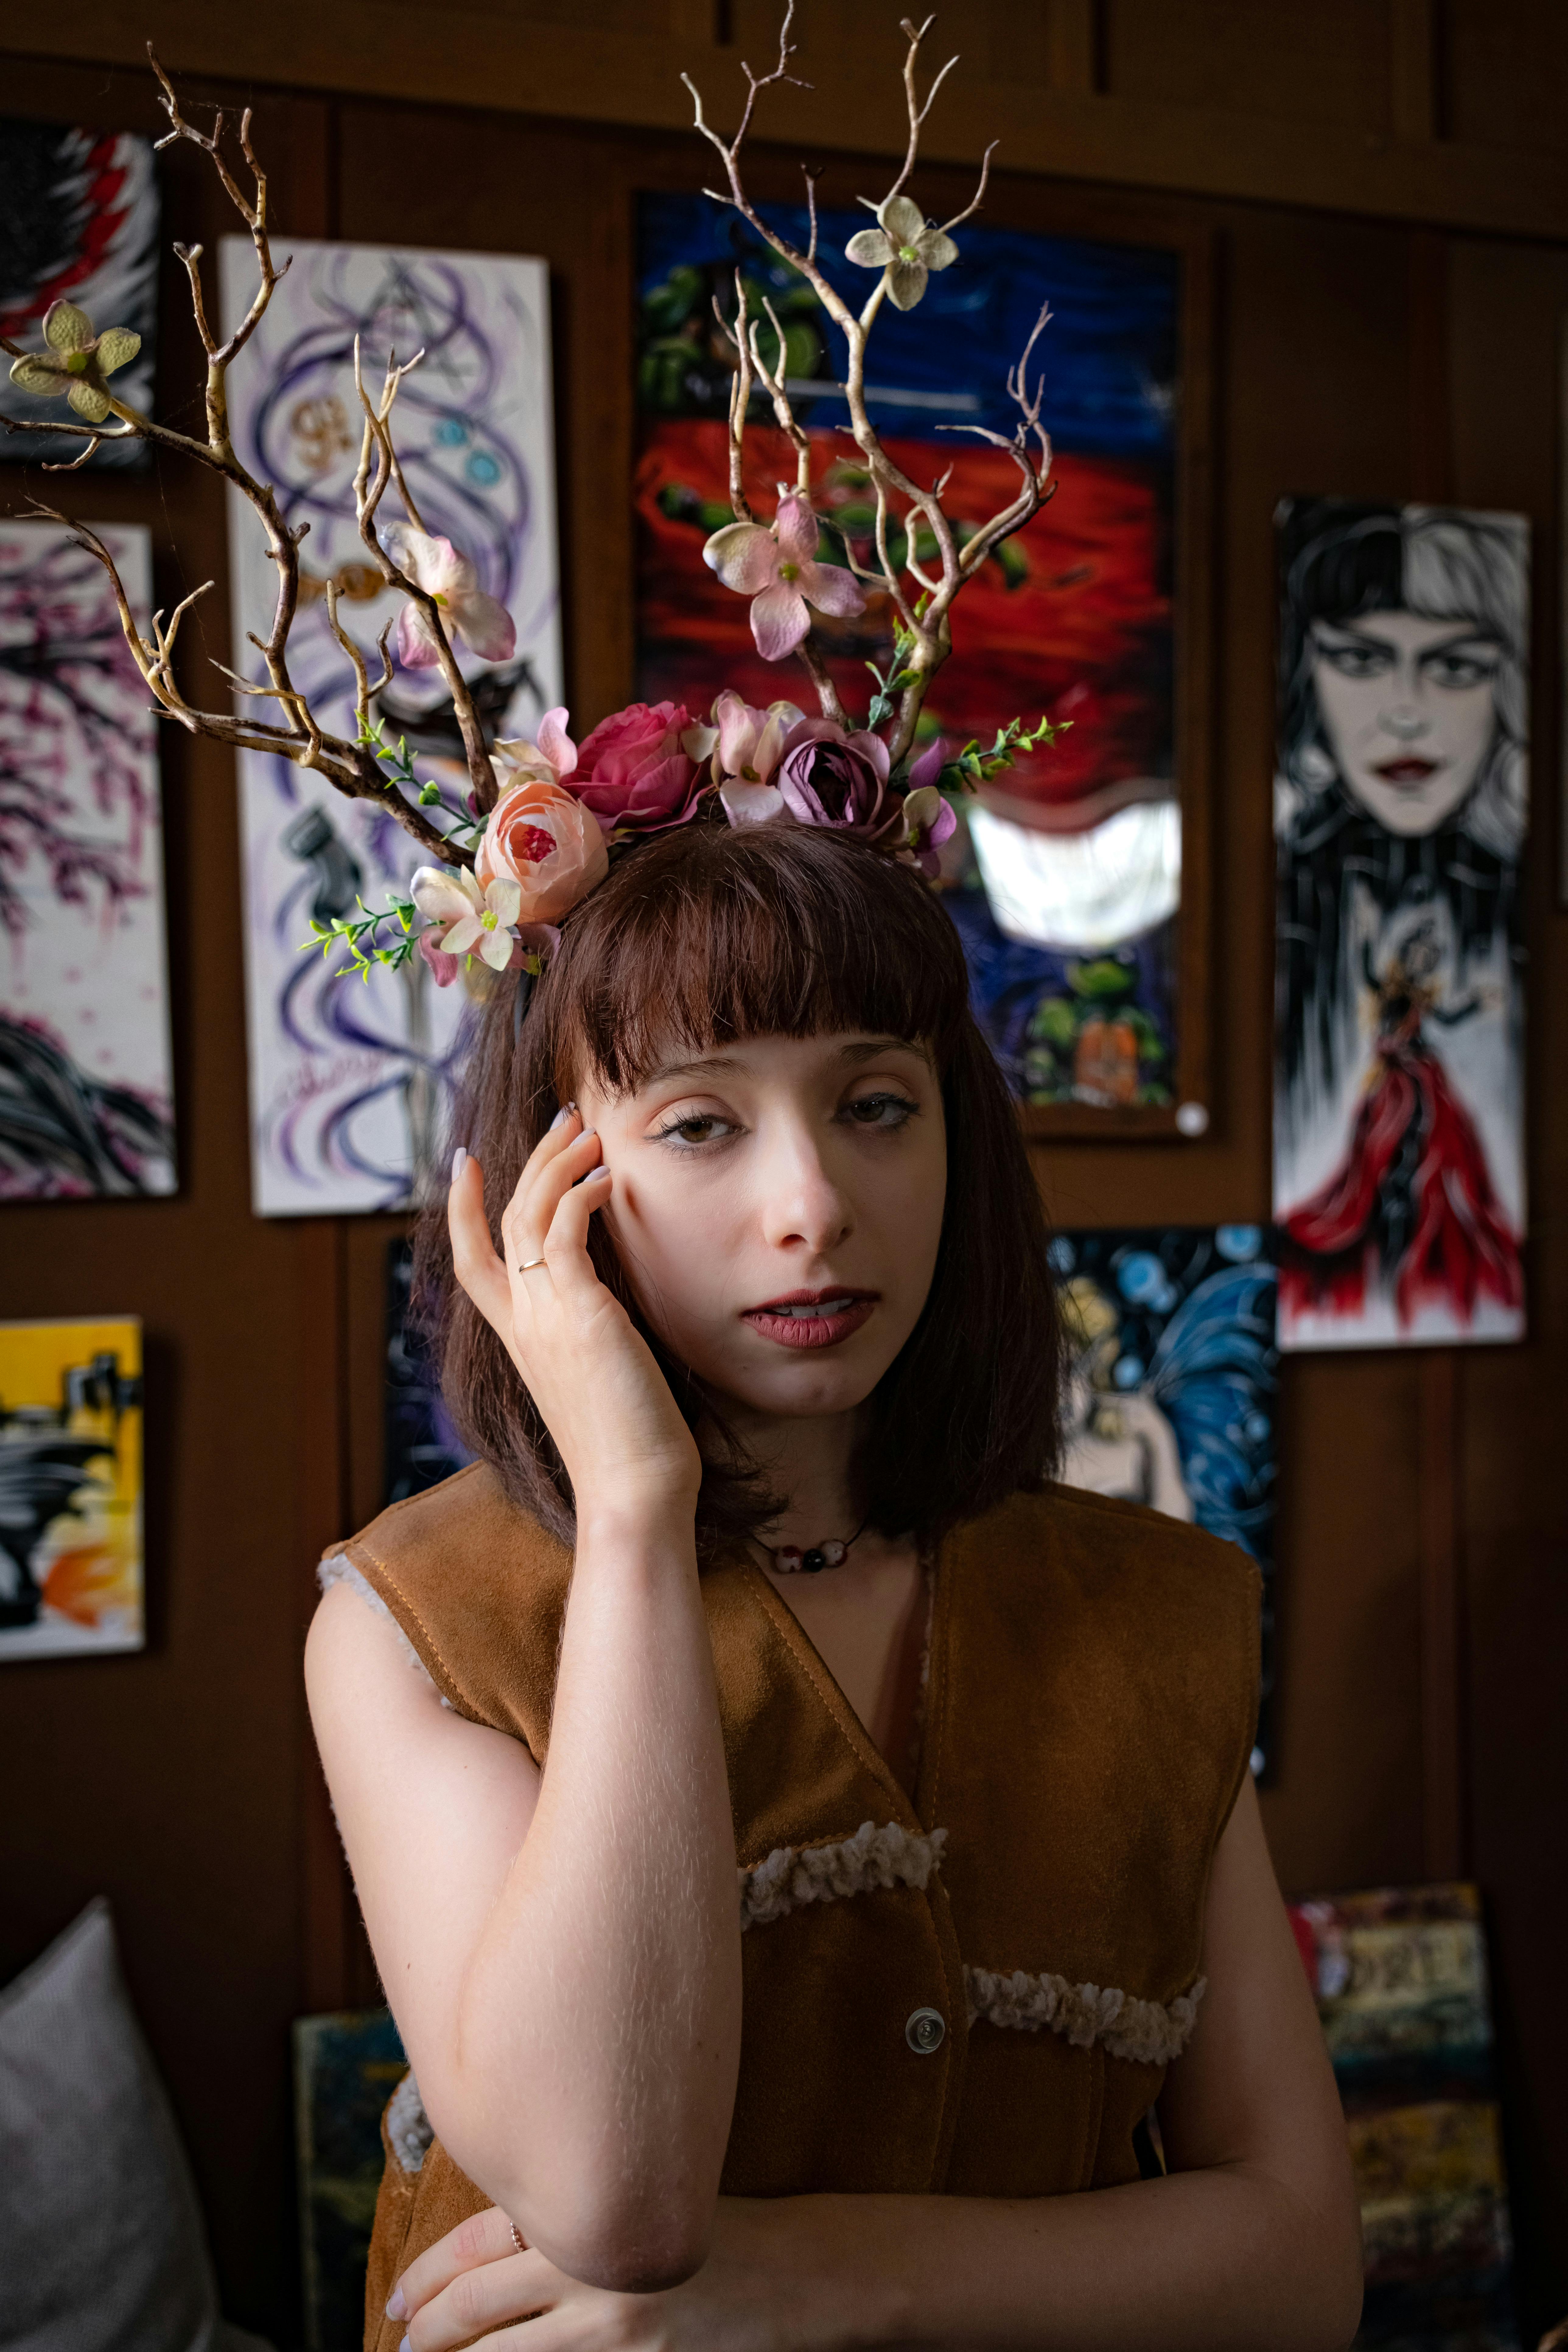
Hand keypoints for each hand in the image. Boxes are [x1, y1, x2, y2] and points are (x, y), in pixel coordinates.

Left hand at [387, 2200, 854, 2351]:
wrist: (796, 2273)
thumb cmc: (714, 2232)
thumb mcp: (638, 2203)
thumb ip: (573, 2222)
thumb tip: (487, 2253)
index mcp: (585, 2215)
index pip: (475, 2246)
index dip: (425, 2278)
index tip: (398, 2302)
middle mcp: (589, 2267)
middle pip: (474, 2307)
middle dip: (424, 2334)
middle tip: (398, 2348)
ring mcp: (613, 2328)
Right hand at [449, 1110, 701, 1522]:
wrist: (631, 1492)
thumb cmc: (629, 1446)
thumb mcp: (598, 1378)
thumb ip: (590, 1336)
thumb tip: (611, 1311)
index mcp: (520, 1338)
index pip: (472, 1261)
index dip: (462, 1207)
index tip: (467, 1159)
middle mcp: (522, 1322)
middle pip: (502, 1221)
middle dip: (528, 1161)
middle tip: (565, 1119)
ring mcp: (544, 1315)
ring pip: (528, 1214)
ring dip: (557, 1163)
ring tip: (588, 1130)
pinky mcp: (578, 1312)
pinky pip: (565, 1230)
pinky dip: (579, 1194)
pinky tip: (605, 1178)